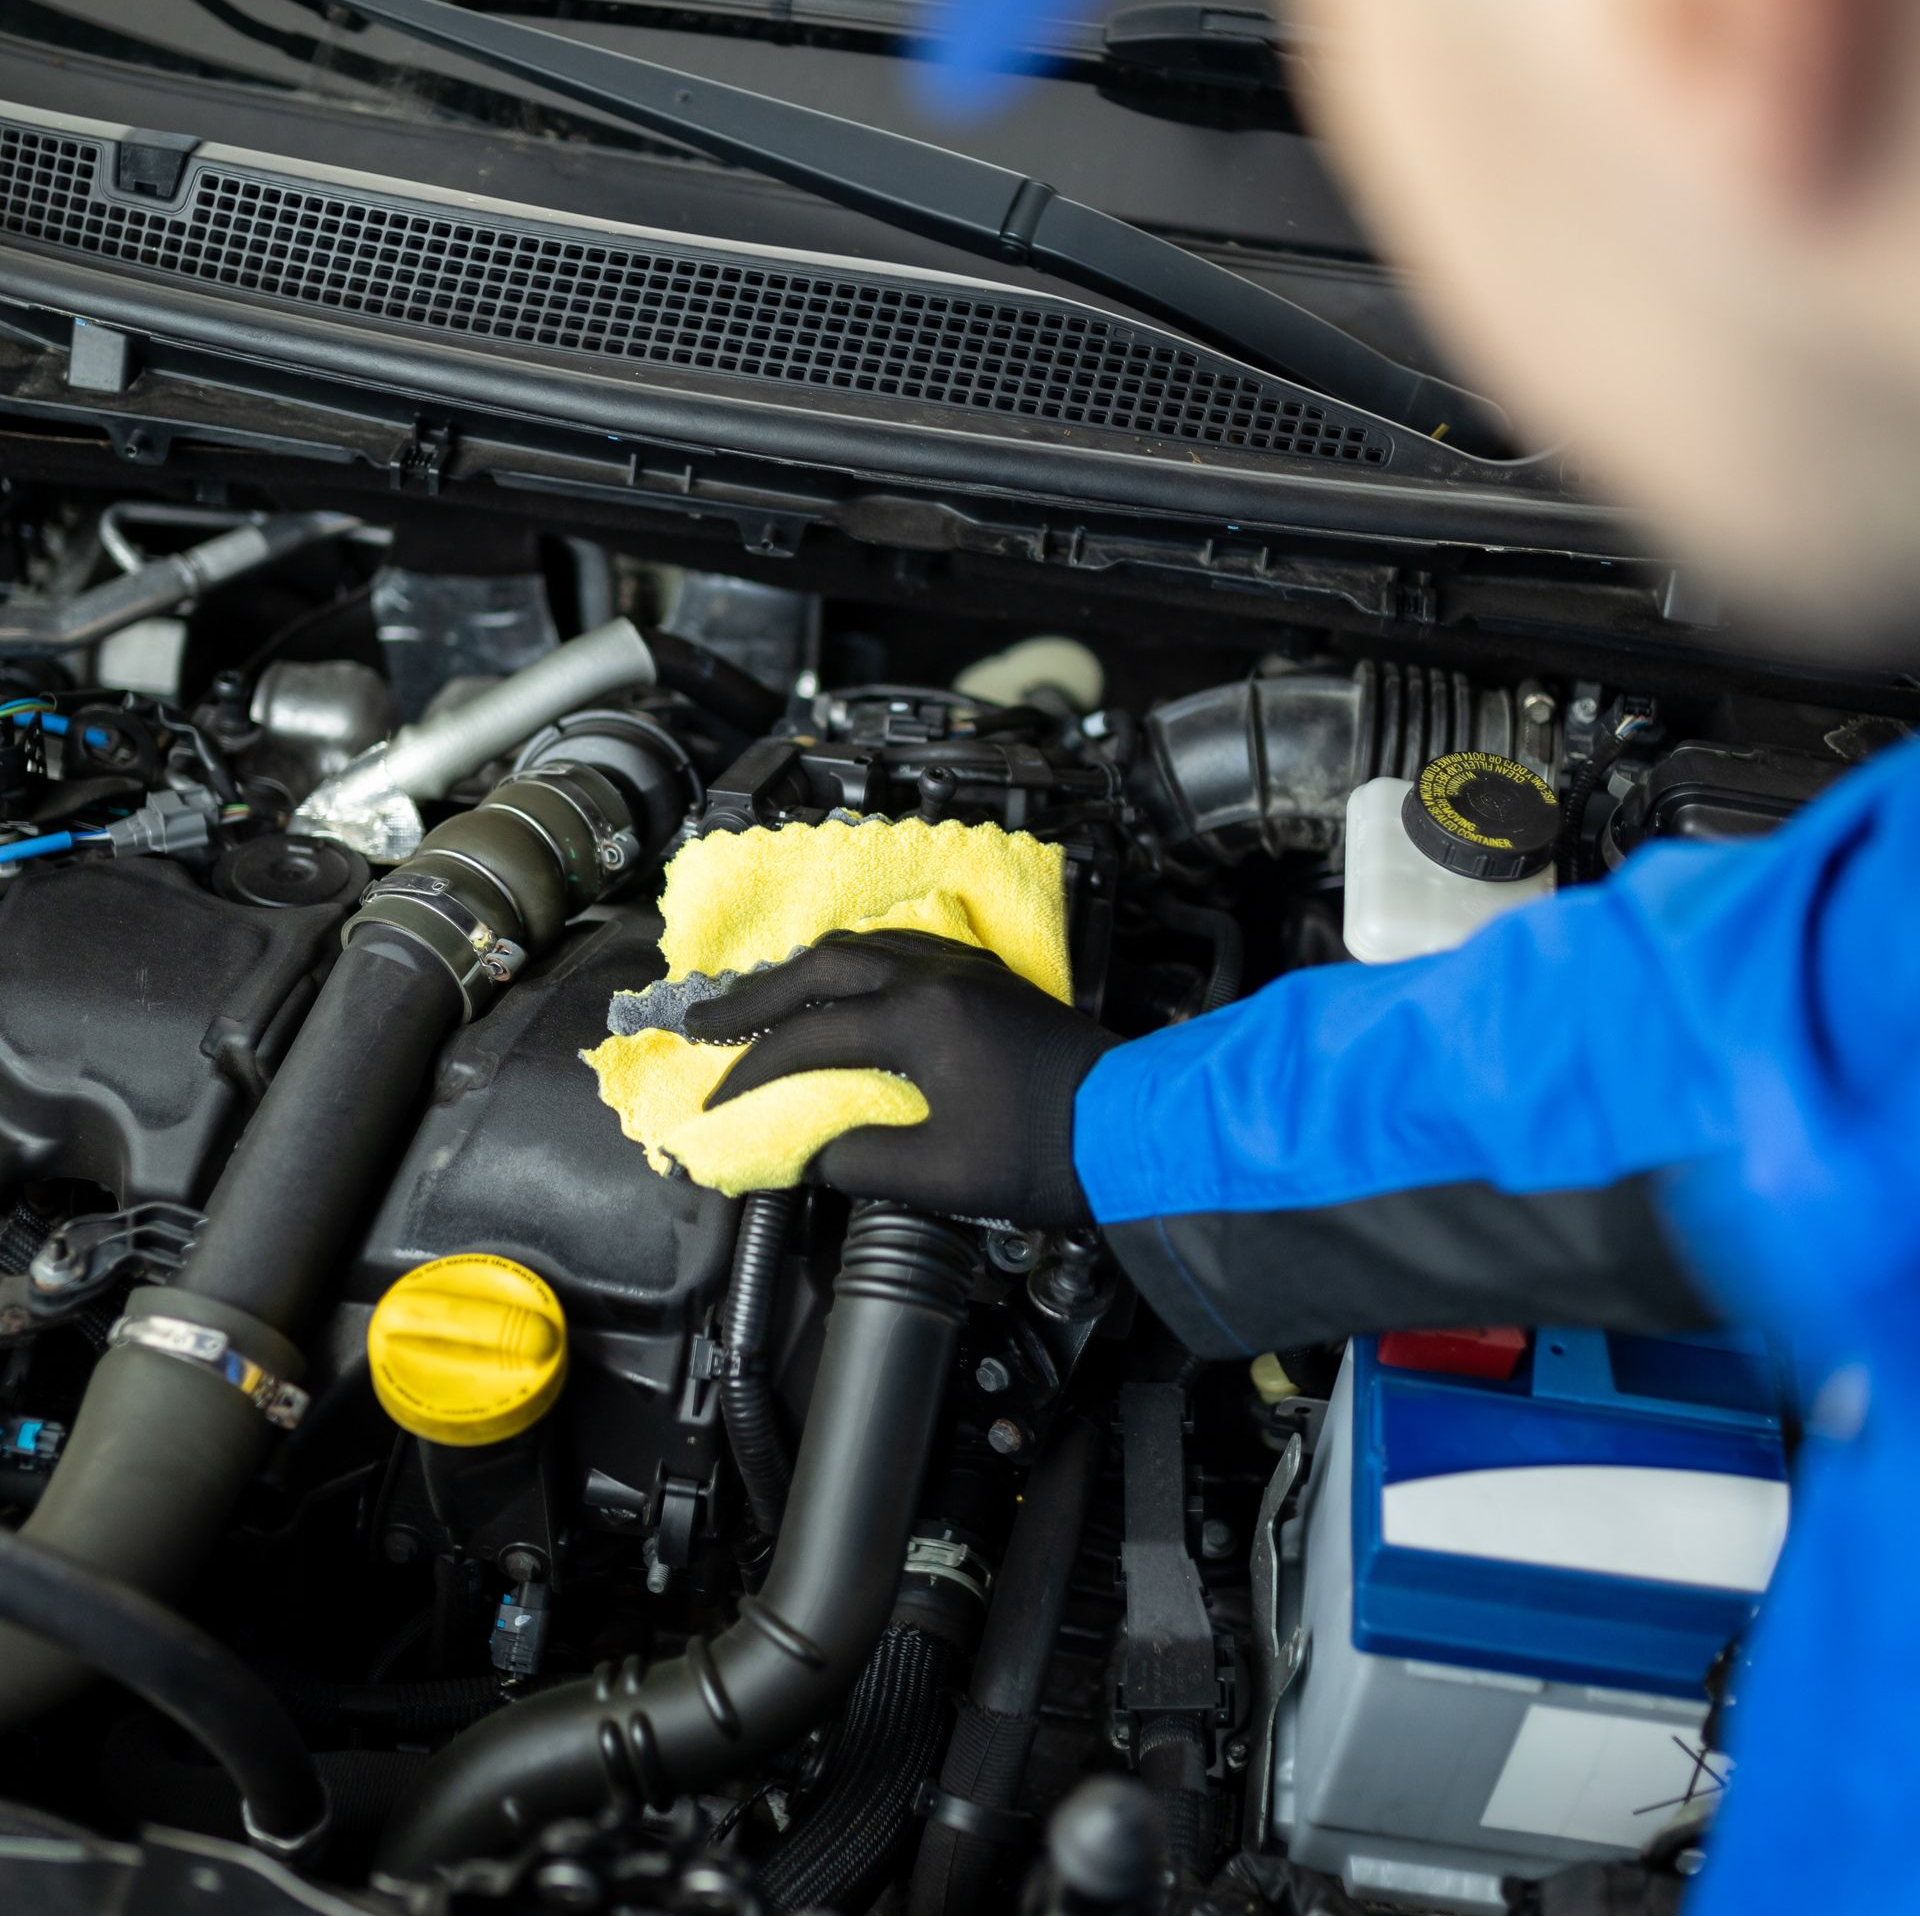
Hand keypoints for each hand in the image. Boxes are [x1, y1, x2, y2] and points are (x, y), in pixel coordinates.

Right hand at [684, 930, 1121, 1225]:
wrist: (1138, 1131)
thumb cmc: (1050, 1155)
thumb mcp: (941, 1177)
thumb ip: (859, 1161)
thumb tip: (810, 1154)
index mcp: (920, 1019)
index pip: (807, 1038)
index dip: (750, 1072)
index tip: (716, 1102)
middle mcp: (938, 978)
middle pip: (821, 968)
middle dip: (754, 995)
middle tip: (705, 1019)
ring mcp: (968, 972)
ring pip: (863, 948)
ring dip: (803, 971)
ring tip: (761, 997)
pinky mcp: (990, 982)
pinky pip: (902, 951)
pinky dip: (854, 965)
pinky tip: (844, 982)